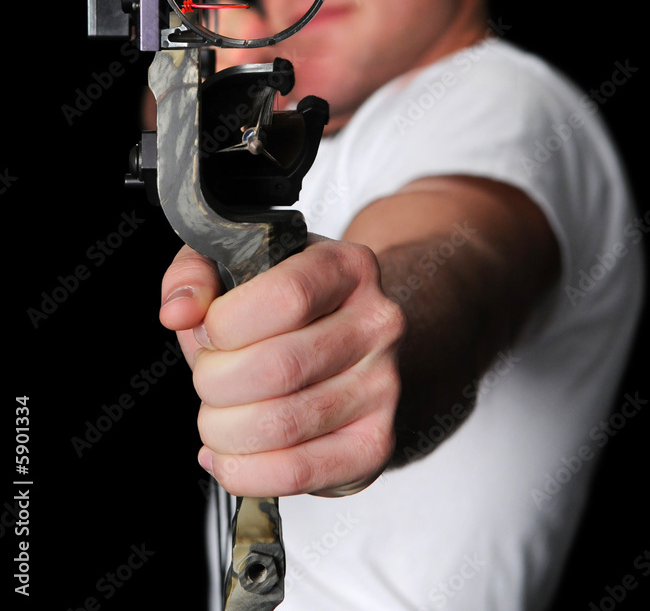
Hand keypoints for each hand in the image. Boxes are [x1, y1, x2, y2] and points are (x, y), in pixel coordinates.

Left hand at [159, 239, 404, 497]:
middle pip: (280, 367)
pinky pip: (299, 471)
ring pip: (284, 425)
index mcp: (347, 267)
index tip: (207, 332)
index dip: (226, 323)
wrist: (345, 345)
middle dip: (215, 382)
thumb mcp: (237, 265)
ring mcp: (383, 387)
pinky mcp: (374, 444)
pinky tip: (226, 454)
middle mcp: (377, 324)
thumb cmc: (280, 306)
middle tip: (207, 378)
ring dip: (223, 429)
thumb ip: (195, 274)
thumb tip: (178, 313)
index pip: (287, 296)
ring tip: (216, 416)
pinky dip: (244, 472)